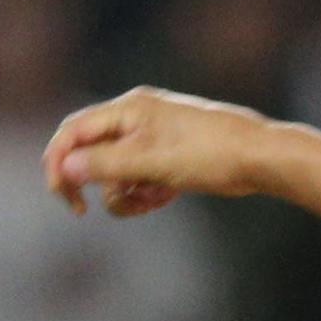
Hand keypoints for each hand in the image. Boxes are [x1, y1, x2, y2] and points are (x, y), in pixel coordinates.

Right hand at [42, 87, 271, 217]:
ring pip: (117, 170)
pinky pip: (142, 176)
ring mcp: (154, 137)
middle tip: (85, 211)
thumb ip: (105, 165)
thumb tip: (64, 167)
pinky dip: (146, 191)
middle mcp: (137, 118)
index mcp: (128, 109)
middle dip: (94, 183)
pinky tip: (166, 197)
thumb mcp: (151, 161)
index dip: (59, 162)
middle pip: (91, 152)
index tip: (63, 196)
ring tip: (151, 201)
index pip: (73, 131)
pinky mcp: (171, 156)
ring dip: (124, 192)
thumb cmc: (209, 154)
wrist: (262, 157)